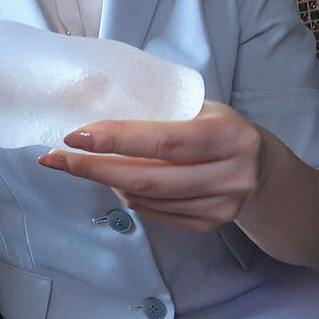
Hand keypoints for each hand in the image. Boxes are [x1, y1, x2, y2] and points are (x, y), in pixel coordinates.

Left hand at [37, 100, 266, 231]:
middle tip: (55, 158)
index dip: (116, 139)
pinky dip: (127, 195)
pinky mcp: (209, 225)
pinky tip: (113, 179)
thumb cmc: (220, 128)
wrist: (263, 172)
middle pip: (148, 177)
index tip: (74, 135)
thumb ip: (155, 104)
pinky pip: (154, 212)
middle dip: (93, 168)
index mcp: (228, 135)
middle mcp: (230, 174)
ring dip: (105, 181)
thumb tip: (89, 93)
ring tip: (80, 164)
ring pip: (146, 198)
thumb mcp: (199, 107)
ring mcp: (221, 206)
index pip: (164, 139)